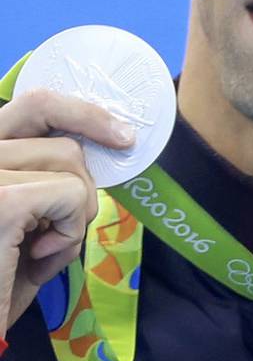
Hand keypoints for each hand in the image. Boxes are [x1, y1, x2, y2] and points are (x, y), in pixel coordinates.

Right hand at [0, 89, 132, 331]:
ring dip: (72, 212)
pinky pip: (70, 195)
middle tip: (71, 218)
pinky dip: (69, 231)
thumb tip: (98, 149)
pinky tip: (37, 258)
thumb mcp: (22, 222)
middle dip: (81, 172)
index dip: (80, 110)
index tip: (121, 135)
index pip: (31, 103)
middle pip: (52, 122)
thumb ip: (43, 181)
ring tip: (37, 248)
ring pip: (67, 161)